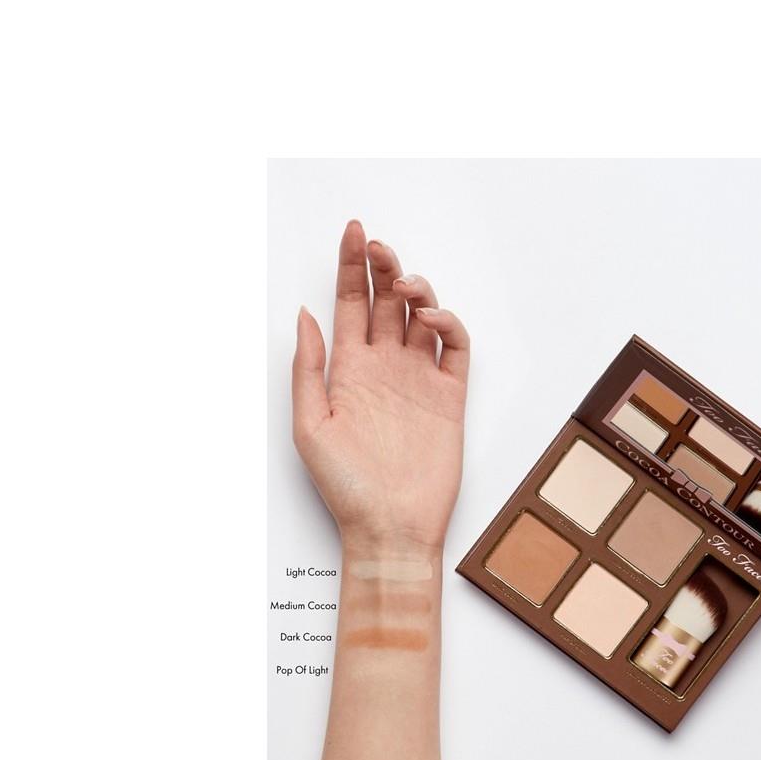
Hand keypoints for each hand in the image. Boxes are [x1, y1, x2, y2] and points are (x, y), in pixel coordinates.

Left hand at [292, 220, 469, 552]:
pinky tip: (433, 319)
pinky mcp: (449, 397)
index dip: (350, 266)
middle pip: (385, 301)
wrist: (390, 527)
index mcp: (347, 371)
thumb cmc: (345, 487)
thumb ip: (308, 367)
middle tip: (379, 248)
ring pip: (422, 317)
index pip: (349, 304)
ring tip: (407, 288)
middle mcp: (383, 368)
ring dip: (416, 291)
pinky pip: (455, 349)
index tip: (353, 232)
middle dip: (383, 267)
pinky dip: (449, 324)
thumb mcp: (310, 425)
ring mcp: (417, 380)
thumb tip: (305, 314)